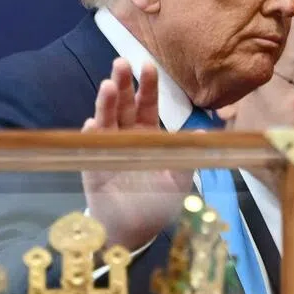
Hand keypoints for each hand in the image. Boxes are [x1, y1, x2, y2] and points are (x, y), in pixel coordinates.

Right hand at [81, 58, 193, 250]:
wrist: (135, 230)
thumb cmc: (157, 202)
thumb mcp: (179, 180)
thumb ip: (188, 156)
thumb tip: (204, 135)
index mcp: (148, 134)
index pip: (147, 104)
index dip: (147, 86)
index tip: (147, 66)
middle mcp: (126, 136)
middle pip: (123, 105)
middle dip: (122, 84)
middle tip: (121, 63)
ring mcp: (106, 149)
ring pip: (105, 120)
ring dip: (105, 103)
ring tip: (107, 86)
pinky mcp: (92, 167)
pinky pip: (90, 148)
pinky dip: (91, 136)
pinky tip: (92, 124)